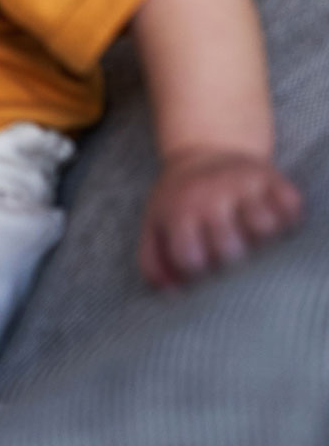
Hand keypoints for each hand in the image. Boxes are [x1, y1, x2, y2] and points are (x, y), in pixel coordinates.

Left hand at [139, 148, 302, 288]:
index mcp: (179, 211)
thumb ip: (154, 264)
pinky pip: (291, 207)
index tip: (202, 266)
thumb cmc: (181, 201)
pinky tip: (272, 217)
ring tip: (252, 236)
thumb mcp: (156, 226)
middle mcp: (209, 195)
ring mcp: (242, 184)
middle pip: (231, 249)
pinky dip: (288, 218)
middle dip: (232, 261)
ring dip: (263, 239)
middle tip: (231, 253)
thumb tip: (173, 294)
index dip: (199, 273)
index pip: (192, 261)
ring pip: (264, 227)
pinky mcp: (270, 176)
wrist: (204, 150)